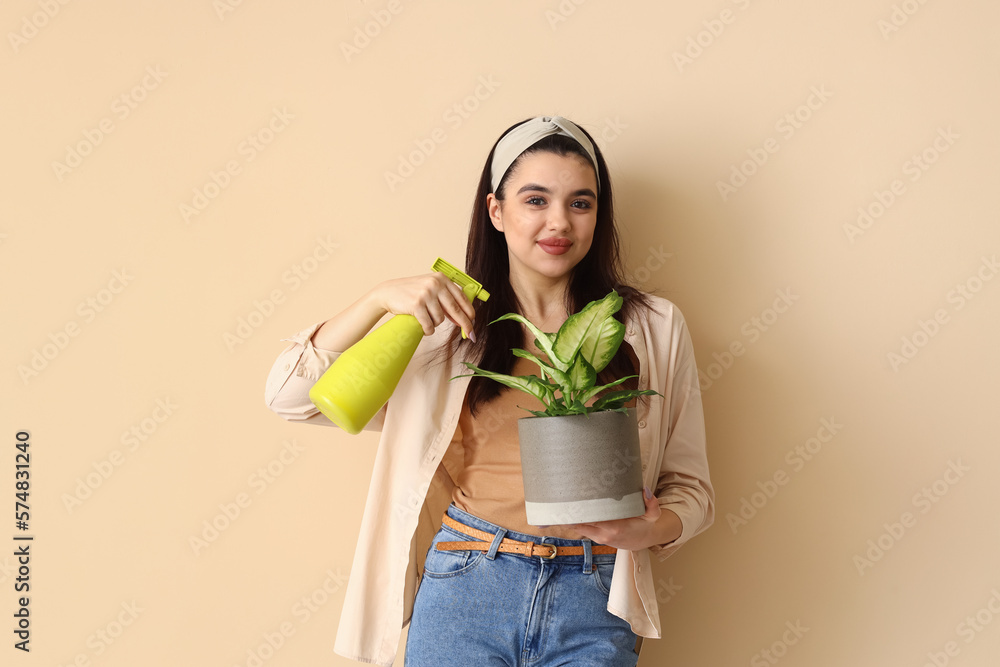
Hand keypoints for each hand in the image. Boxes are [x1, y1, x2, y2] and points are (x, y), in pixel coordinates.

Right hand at [373, 272, 476, 337]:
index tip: (473, 322)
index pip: (461, 297)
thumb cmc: (411, 292)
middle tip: (470, 335)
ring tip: (426, 319)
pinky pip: (429, 324)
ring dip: (435, 324)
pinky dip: (428, 330)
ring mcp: (426, 294)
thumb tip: (464, 318)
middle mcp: (435, 284)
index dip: (469, 312)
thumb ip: (446, 300)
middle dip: (465, 324)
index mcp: (441, 279)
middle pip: (455, 309)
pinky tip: (424, 327)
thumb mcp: (431, 289)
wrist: (388, 292)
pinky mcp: (416, 305)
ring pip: (440, 319)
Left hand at [566, 487, 681, 550]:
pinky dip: (572, 521)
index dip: (580, 511)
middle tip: (557, 497)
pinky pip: (580, 528)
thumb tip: (645, 490)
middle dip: (569, 512)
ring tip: (555, 502)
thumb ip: (651, 503)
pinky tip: (562, 511)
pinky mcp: (595, 536)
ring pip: (577, 527)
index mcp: (615, 528)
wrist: (643, 541)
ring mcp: (597, 537)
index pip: (592, 519)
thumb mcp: (653, 515)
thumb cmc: (645, 525)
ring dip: (568, 517)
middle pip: (579, 524)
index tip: (569, 501)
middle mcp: (603, 534)